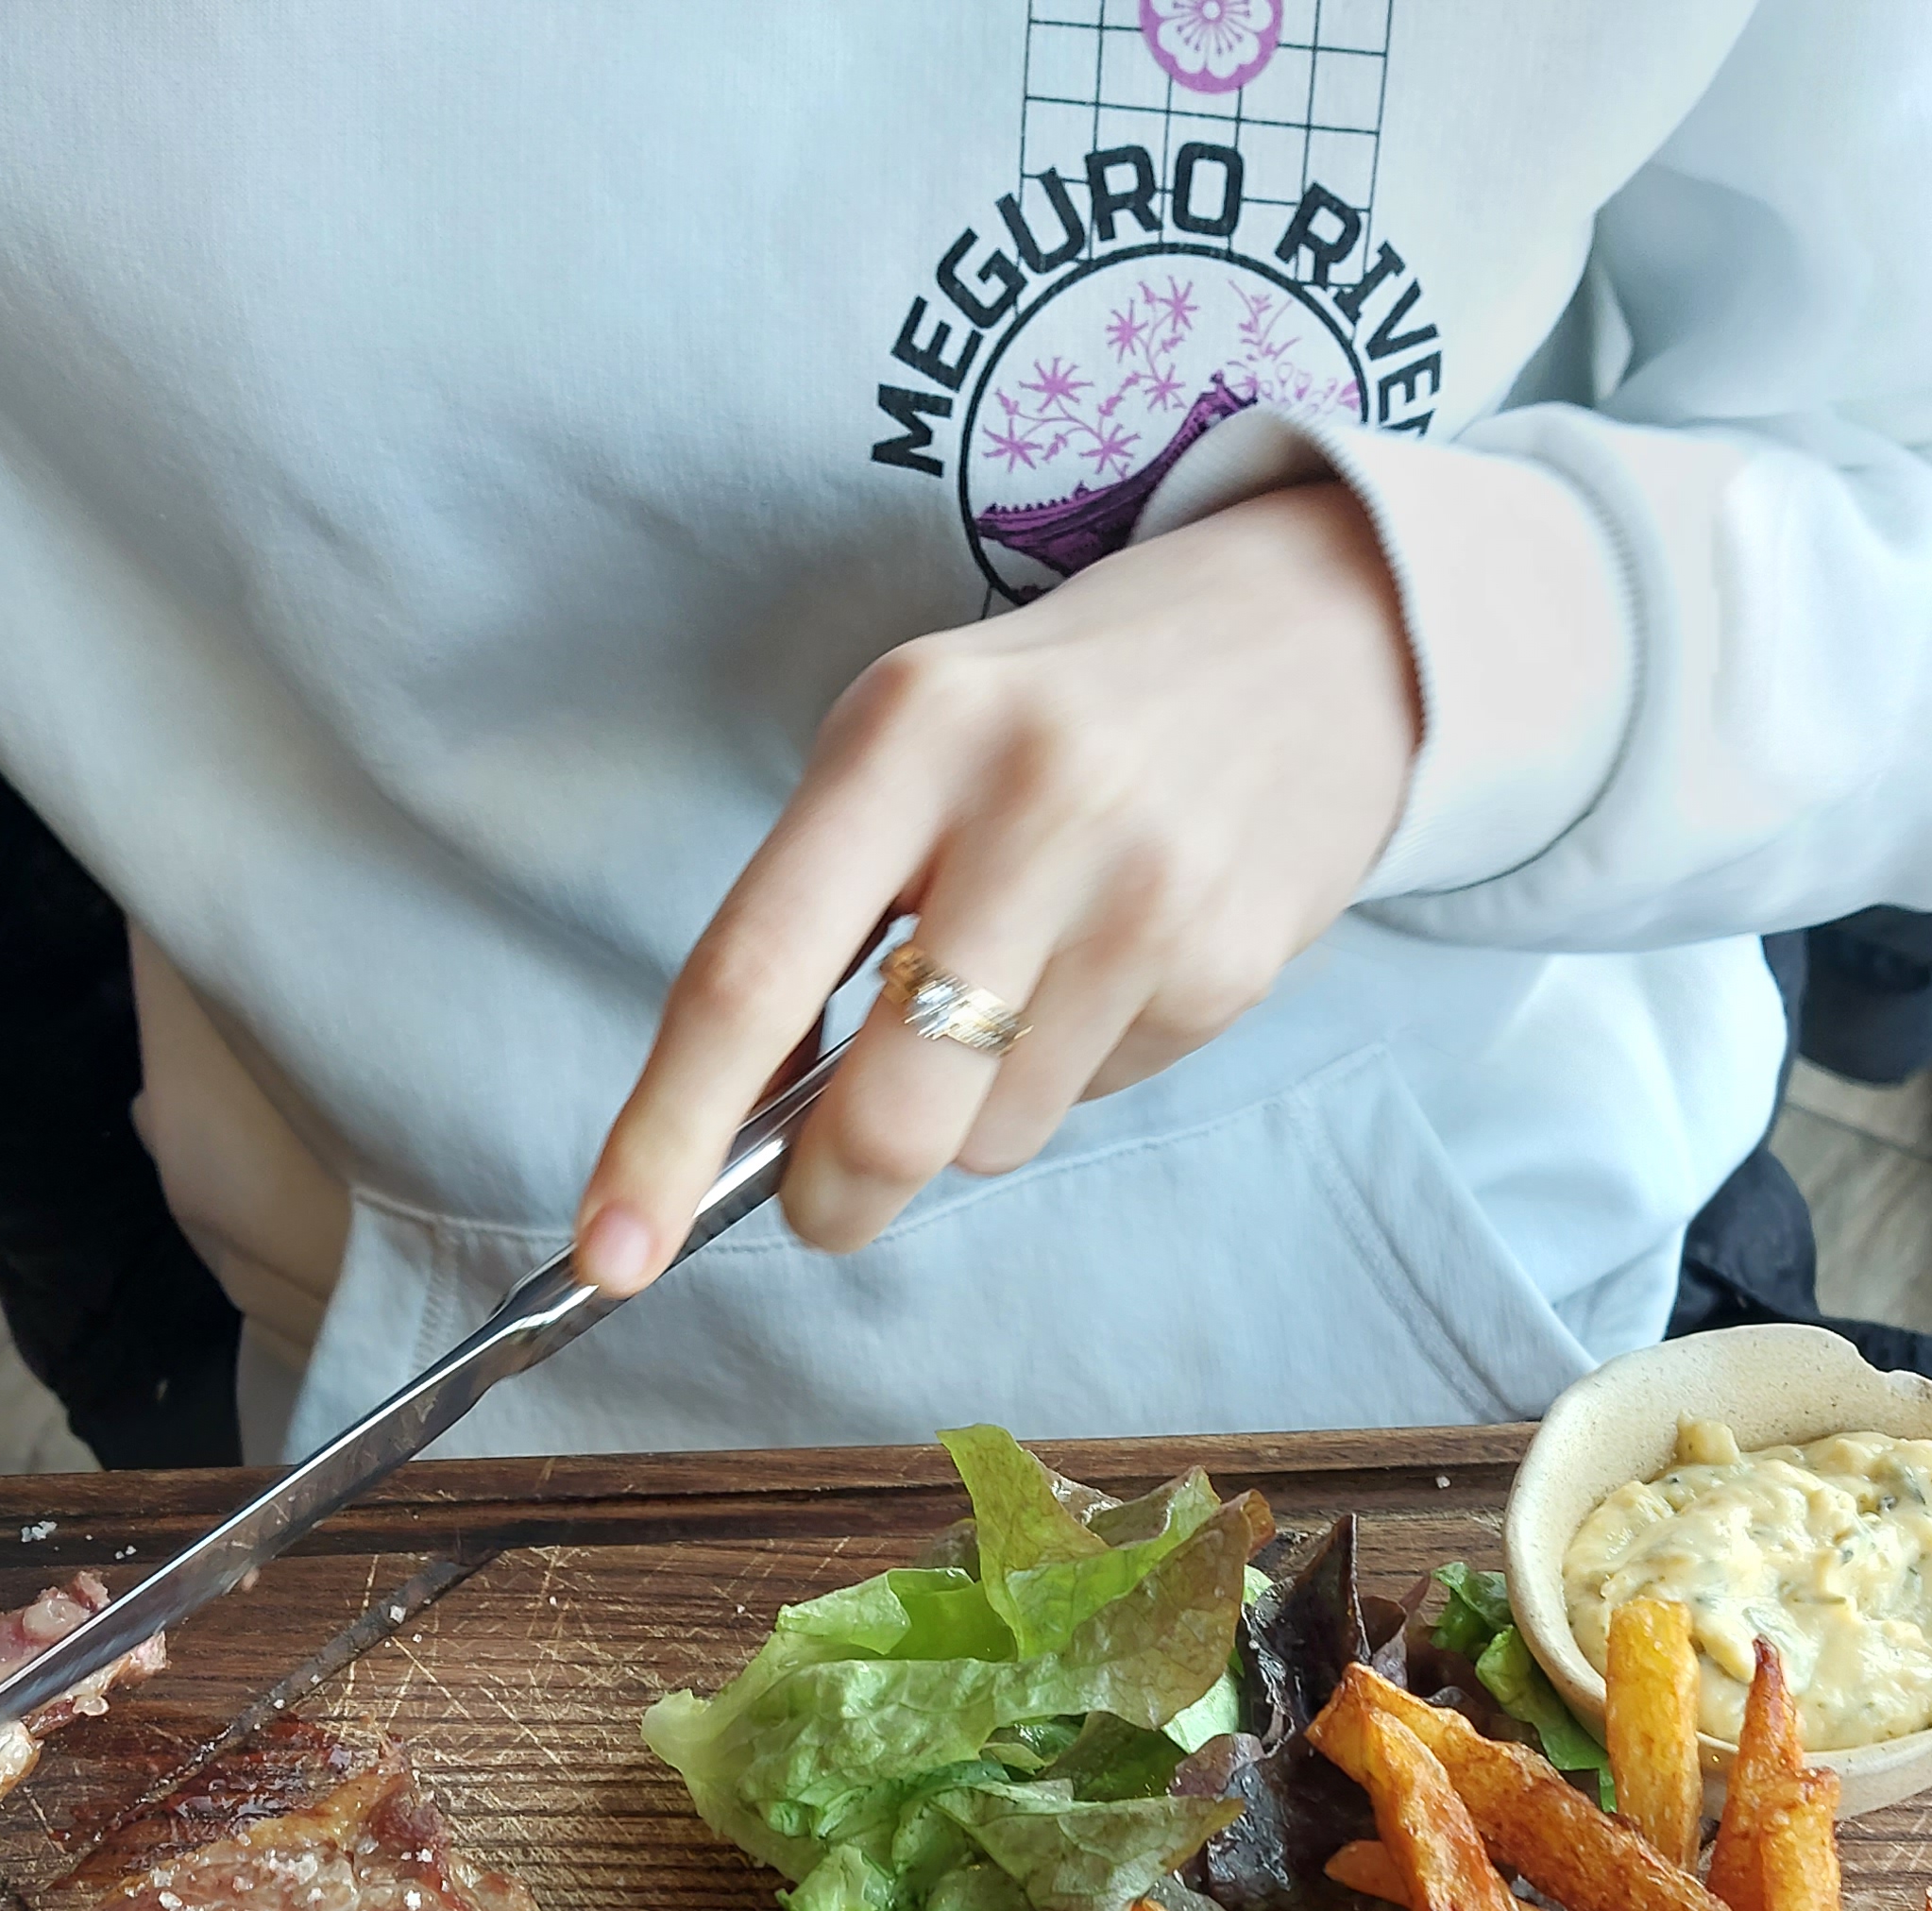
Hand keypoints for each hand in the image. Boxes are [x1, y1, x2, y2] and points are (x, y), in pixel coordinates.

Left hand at [575, 480, 1418, 1283]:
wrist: (1322, 637)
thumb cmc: (1061, 708)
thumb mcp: (913, 744)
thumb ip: (821, 910)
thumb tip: (742, 1117)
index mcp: (907, 735)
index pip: (751, 973)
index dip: (668, 1132)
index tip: (609, 1253)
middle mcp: (1031, 811)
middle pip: (887, 1112)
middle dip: (832, 1195)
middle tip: (821, 1201)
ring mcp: (1145, 898)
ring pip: (989, 1136)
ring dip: (965, 1116)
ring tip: (1017, 988)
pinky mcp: (1229, 969)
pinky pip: (1091, 1101)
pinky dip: (1068, 1072)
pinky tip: (1109, 963)